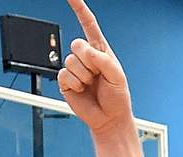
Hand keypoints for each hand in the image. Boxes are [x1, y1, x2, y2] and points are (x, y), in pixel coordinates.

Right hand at [58, 0, 134, 133]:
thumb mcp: (117, 76)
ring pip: (71, 61)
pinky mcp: (66, 81)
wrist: (109, 119)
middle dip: (89, 62)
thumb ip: (103, 60)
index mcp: (100, 50)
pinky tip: (83, 90)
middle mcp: (86, 57)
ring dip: (84, 76)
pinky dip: (75, 84)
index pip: (88, 24)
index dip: (79, 9)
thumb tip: (86, 51)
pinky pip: (64, 75)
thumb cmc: (117, 97)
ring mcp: (75, 69)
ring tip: (92, 85)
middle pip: (77, 45)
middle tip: (98, 77)